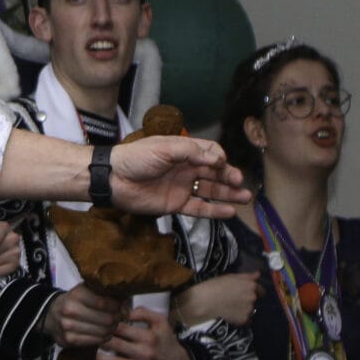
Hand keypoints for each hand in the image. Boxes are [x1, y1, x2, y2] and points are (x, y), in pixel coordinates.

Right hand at [44, 284, 125, 348]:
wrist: (51, 315)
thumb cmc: (75, 301)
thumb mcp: (86, 291)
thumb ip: (105, 294)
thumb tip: (126, 304)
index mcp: (76, 294)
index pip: (104, 302)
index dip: (118, 307)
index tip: (123, 308)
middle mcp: (70, 309)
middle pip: (106, 319)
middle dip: (116, 319)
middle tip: (119, 318)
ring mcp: (68, 326)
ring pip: (102, 332)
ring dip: (111, 330)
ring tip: (112, 326)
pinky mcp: (68, 339)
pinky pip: (95, 341)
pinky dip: (103, 338)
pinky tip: (104, 333)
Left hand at [96, 309, 193, 359]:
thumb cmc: (167, 342)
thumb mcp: (162, 322)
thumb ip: (144, 313)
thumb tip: (126, 312)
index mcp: (148, 337)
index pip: (121, 329)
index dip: (107, 325)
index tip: (99, 324)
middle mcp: (145, 353)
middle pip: (115, 345)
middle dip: (101, 340)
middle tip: (91, 337)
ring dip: (101, 358)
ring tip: (93, 352)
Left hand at [107, 136, 246, 219]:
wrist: (113, 179)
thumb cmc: (135, 158)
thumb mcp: (164, 148)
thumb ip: (191, 152)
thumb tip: (217, 159)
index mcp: (182, 151)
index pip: (210, 153)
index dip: (219, 158)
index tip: (222, 163)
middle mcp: (185, 168)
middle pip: (214, 172)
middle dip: (229, 176)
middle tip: (240, 182)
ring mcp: (181, 186)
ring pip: (210, 190)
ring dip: (228, 193)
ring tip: (246, 197)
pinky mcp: (176, 203)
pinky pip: (199, 208)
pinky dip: (214, 210)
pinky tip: (229, 211)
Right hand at [173, 272, 260, 326]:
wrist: (206, 300)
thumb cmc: (216, 285)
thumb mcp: (231, 276)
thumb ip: (247, 276)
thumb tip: (258, 274)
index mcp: (251, 286)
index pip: (261, 290)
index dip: (253, 290)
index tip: (244, 291)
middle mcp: (253, 297)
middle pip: (255, 300)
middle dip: (248, 299)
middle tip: (235, 299)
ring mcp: (249, 309)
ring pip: (250, 309)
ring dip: (244, 309)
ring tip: (232, 307)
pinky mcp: (244, 319)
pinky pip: (246, 319)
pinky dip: (241, 318)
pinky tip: (232, 314)